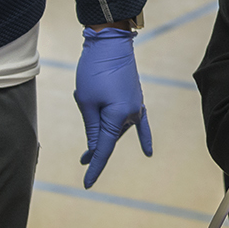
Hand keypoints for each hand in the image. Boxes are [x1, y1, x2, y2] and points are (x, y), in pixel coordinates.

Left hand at [75, 26, 152, 187]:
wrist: (110, 43)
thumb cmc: (93, 71)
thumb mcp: (86, 101)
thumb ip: (93, 129)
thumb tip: (95, 149)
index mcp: (117, 115)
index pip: (104, 148)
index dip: (94, 166)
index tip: (86, 184)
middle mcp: (131, 113)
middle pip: (109, 137)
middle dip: (94, 143)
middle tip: (81, 151)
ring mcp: (136, 106)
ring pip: (117, 127)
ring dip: (102, 124)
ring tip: (89, 98)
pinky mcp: (136, 100)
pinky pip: (140, 123)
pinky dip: (142, 137)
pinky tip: (147, 152)